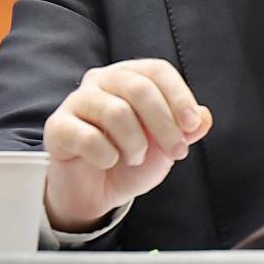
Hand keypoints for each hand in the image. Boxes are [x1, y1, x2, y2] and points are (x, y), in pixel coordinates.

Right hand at [43, 59, 212, 232]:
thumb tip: (205, 117)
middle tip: (176, 151)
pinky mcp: (58, 126)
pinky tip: (109, 162)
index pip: (157, 71)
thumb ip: (186, 129)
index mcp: (130, 75)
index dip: (179, 97)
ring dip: (135, 142)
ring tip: (136, 158)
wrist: (95, 192)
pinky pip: (86, 136)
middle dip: (164, 124)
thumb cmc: (130, 159)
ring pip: (116, 111)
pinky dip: (106, 154)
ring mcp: (77, 101)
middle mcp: (102, 80)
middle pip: (139, 88)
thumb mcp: (165, 146)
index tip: (192, 125)